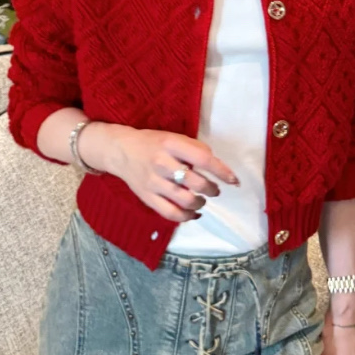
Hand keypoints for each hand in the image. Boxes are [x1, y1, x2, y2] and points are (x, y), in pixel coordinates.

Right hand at [83, 125, 238, 221]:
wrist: (121, 150)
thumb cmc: (153, 142)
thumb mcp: (174, 137)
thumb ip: (194, 149)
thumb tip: (215, 165)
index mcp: (171, 144)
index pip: (203, 160)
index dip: (222, 171)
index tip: (233, 180)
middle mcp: (162, 163)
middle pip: (196, 183)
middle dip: (212, 189)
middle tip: (215, 189)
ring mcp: (154, 183)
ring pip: (185, 201)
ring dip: (200, 203)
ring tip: (202, 200)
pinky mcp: (147, 198)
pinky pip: (170, 213)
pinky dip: (186, 217)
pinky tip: (193, 214)